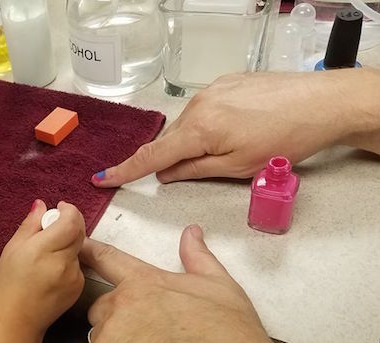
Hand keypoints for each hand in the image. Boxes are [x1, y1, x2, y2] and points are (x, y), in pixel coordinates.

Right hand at [0, 200, 85, 335]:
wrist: (16, 321)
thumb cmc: (8, 284)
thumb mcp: (12, 249)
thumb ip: (30, 224)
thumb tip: (41, 204)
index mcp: (42, 250)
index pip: (71, 221)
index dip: (69, 210)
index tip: (59, 208)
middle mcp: (62, 262)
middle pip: (79, 231)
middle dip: (69, 223)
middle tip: (52, 227)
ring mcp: (73, 276)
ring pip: (78, 247)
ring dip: (67, 243)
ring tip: (47, 255)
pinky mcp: (79, 286)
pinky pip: (78, 264)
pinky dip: (68, 260)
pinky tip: (51, 272)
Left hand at [80, 226, 326, 342]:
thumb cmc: (230, 335)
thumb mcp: (220, 286)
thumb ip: (198, 257)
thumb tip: (192, 233)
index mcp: (146, 281)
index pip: (108, 259)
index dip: (90, 252)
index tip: (76, 247)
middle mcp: (122, 301)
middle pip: (101, 306)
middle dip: (116, 320)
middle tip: (147, 338)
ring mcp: (110, 331)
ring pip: (99, 337)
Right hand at [92, 69, 379, 186]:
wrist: (323, 102)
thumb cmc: (286, 139)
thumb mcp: (238, 167)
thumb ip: (195, 170)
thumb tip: (165, 174)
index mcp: (199, 129)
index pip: (152, 155)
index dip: (125, 170)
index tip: (102, 178)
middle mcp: (198, 105)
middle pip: (169, 138)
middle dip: (172, 158)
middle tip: (190, 173)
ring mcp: (212, 90)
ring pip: (187, 123)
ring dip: (194, 140)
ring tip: (228, 148)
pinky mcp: (226, 81)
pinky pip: (203, 108)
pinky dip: (207, 124)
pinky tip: (234, 129)